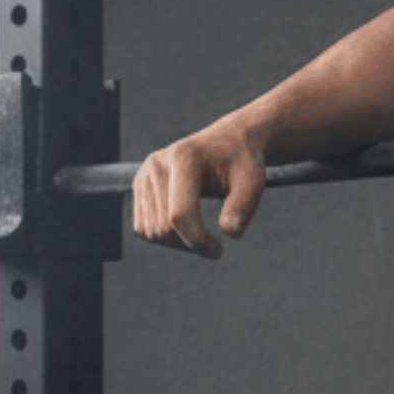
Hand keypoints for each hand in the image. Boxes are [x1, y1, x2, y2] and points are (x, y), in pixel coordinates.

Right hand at [132, 118, 264, 257]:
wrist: (227, 143)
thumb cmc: (242, 163)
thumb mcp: (253, 181)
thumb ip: (244, 206)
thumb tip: (231, 233)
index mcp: (184, 158)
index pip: (180, 215)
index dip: (199, 241)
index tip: (219, 251)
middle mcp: (157, 164)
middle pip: (164, 228)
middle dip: (192, 244)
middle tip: (216, 244)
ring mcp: (144, 174)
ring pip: (151, 232)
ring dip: (179, 244)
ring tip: (203, 234)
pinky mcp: (140, 186)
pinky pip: (143, 228)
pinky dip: (164, 238)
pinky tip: (187, 229)